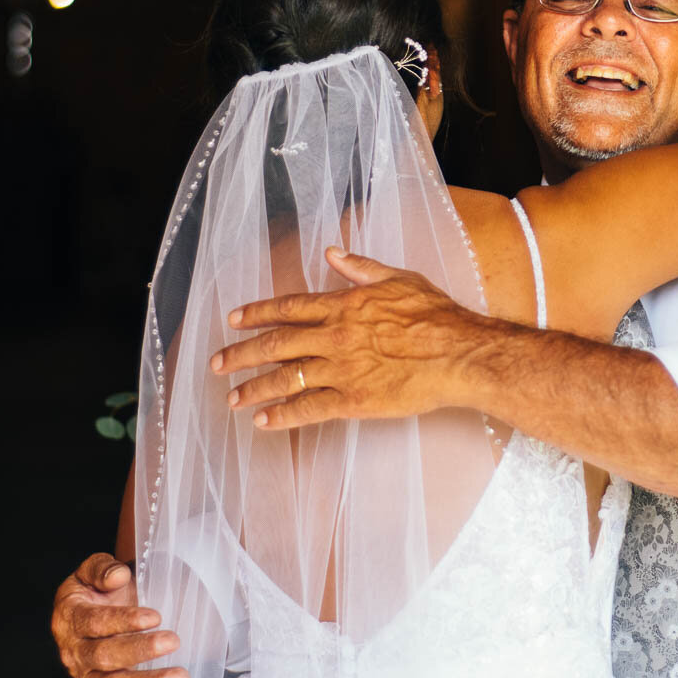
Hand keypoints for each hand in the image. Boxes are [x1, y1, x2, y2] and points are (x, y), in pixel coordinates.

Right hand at [51, 552, 187, 677]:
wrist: (97, 610)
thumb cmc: (98, 590)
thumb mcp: (94, 571)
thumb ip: (102, 568)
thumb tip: (117, 577)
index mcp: (70, 617)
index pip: (94, 622)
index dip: (123, 620)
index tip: (154, 616)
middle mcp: (74, 651)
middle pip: (104, 656)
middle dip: (140, 650)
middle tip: (173, 641)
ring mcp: (85, 676)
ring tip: (180, 676)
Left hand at [210, 247, 498, 429]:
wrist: (460, 354)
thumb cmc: (437, 315)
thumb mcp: (399, 279)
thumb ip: (361, 268)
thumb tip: (331, 254)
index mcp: (344, 305)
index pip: (289, 307)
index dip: (257, 314)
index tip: (234, 320)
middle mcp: (335, 337)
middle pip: (276, 345)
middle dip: (241, 354)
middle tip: (217, 363)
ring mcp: (342, 370)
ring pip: (285, 379)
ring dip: (254, 389)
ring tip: (232, 399)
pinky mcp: (353, 401)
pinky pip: (309, 410)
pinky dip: (283, 416)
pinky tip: (264, 422)